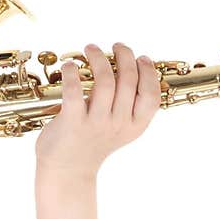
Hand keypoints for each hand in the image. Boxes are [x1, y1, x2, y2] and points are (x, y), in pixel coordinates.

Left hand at [34, 42, 161, 179]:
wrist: (67, 172)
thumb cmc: (92, 144)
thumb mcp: (119, 129)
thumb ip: (128, 106)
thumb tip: (131, 67)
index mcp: (134, 126)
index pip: (152, 95)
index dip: (148, 73)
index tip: (141, 58)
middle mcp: (118, 124)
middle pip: (129, 80)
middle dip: (124, 55)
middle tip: (116, 46)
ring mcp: (96, 123)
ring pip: (105, 80)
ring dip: (99, 58)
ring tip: (91, 48)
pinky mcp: (72, 122)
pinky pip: (74, 90)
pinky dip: (71, 72)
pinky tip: (69, 66)